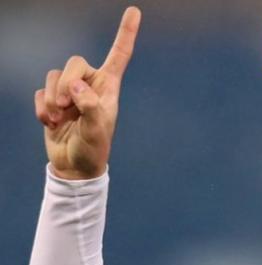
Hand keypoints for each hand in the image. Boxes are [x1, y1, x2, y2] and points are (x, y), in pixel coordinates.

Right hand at [34, 7, 141, 179]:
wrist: (74, 165)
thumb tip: (75, 86)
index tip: (135, 11)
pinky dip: (42, 108)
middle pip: (74, 62)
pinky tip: (50, 123)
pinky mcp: (52, 100)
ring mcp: (70, 91)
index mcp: (109, 87)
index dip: (126, 33)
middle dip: (67, 83)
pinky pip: (40, 91)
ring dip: (52, 99)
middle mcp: (91, 84)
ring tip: (58, 120)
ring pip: (54, 76)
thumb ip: (90, 107)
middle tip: (66, 107)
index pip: (119, 55)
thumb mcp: (97, 131)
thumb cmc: (93, 149)